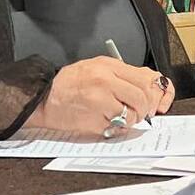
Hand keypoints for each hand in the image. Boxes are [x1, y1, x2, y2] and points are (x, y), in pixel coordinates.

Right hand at [25, 56, 174, 134]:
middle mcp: (105, 82)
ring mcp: (99, 102)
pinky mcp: (93, 120)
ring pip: (130, 116)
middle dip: (143, 109)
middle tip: (139, 113)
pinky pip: (115, 128)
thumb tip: (146, 85)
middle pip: (140, 99)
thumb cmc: (70, 82)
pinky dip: (115, 128)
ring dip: (130, 121)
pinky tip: (106, 122)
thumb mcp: (96, 66)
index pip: (143, 80)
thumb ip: (120, 73)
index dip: (151, 94)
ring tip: (120, 118)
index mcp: (108, 67)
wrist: (44, 96)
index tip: (150, 101)